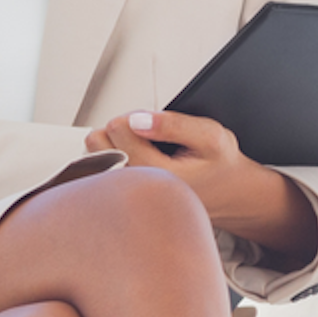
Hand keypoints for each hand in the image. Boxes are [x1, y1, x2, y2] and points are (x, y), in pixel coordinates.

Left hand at [87, 108, 317, 262]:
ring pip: (91, 156)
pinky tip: (130, 159)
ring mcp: (120, 197)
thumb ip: (173, 125)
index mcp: (153, 175)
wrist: (225, 192)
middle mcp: (131, 190)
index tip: (152, 121)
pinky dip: (108, 159)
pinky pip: (94, 170)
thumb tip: (137, 120)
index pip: (117, 129)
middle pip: (97, 142)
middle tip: (144, 133)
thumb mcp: (210, 136)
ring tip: (139, 146)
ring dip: (111, 144)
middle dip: (118, 130)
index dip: (135, 117)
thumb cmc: (217, 164)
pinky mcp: (116, 199)